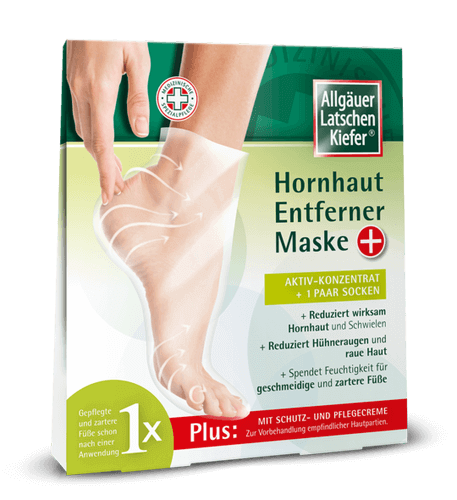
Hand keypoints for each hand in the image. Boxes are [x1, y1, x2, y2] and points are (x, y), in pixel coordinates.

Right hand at [66, 40, 150, 203]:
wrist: (91, 11)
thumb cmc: (119, 29)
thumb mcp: (138, 59)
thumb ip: (138, 98)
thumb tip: (139, 130)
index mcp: (99, 90)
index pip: (102, 142)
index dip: (105, 171)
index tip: (108, 192)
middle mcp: (82, 91)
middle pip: (91, 141)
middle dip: (104, 168)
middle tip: (117, 187)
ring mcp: (74, 86)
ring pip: (84, 131)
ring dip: (98, 153)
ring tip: (113, 170)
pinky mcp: (74, 80)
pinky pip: (81, 116)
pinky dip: (93, 135)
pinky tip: (103, 141)